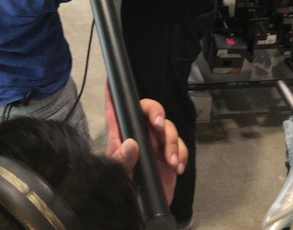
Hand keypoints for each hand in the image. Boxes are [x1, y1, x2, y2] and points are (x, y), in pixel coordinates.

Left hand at [105, 86, 187, 204]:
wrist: (143, 211)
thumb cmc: (124, 189)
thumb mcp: (119, 176)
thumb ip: (122, 161)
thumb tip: (131, 144)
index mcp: (122, 134)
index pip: (116, 110)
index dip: (113, 95)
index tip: (111, 80)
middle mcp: (139, 134)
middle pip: (149, 110)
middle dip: (157, 113)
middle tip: (160, 126)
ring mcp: (156, 144)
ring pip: (168, 127)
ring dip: (172, 142)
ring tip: (171, 161)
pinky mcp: (170, 155)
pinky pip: (180, 146)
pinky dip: (181, 154)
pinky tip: (177, 167)